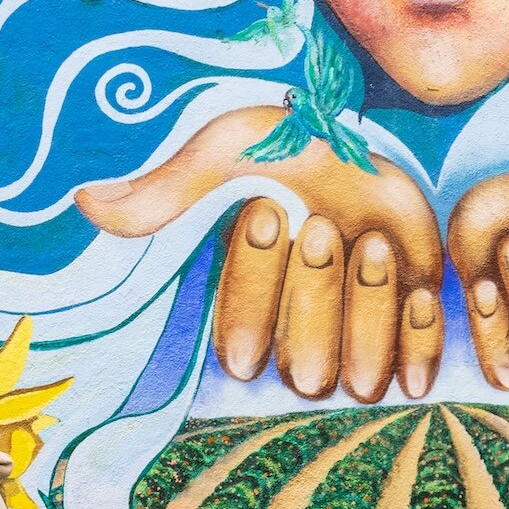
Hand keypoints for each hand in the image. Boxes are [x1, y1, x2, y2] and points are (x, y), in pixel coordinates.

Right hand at [77, 106, 444, 402]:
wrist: (364, 130)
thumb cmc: (284, 141)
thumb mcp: (225, 152)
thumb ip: (168, 189)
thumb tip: (89, 204)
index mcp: (245, 312)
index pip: (239, 345)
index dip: (254, 287)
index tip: (268, 212)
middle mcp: (295, 340)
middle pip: (304, 373)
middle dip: (315, 298)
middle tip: (323, 228)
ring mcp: (355, 339)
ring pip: (362, 378)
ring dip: (368, 312)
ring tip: (369, 241)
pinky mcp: (408, 325)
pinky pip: (417, 363)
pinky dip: (418, 332)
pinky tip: (418, 289)